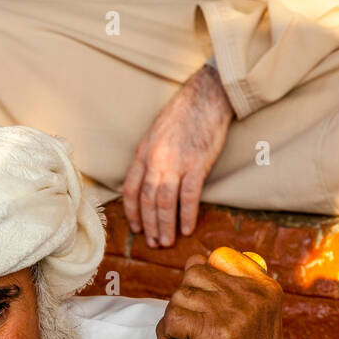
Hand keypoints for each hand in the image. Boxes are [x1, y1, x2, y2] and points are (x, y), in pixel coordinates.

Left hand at [124, 62, 234, 247]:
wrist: (207, 96)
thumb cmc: (183, 114)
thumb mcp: (156, 133)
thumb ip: (150, 157)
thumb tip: (148, 180)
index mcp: (143, 153)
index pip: (131, 189)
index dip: (132, 212)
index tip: (136, 227)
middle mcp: (155, 160)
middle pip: (147, 201)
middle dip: (148, 225)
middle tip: (152, 243)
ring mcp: (176, 163)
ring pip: (164, 203)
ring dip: (165, 226)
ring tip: (166, 242)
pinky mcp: (197, 165)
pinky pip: (188, 197)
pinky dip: (187, 215)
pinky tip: (187, 229)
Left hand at [156, 247, 296, 338]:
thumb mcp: (257, 320)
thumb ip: (236, 293)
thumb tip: (196, 262)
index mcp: (265, 288)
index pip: (219, 256)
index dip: (199, 276)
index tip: (200, 302)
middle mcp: (252, 295)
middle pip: (194, 273)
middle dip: (183, 298)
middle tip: (186, 324)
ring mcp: (234, 311)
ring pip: (180, 295)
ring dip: (172, 318)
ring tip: (181, 338)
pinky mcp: (214, 332)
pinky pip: (173, 318)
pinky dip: (166, 334)